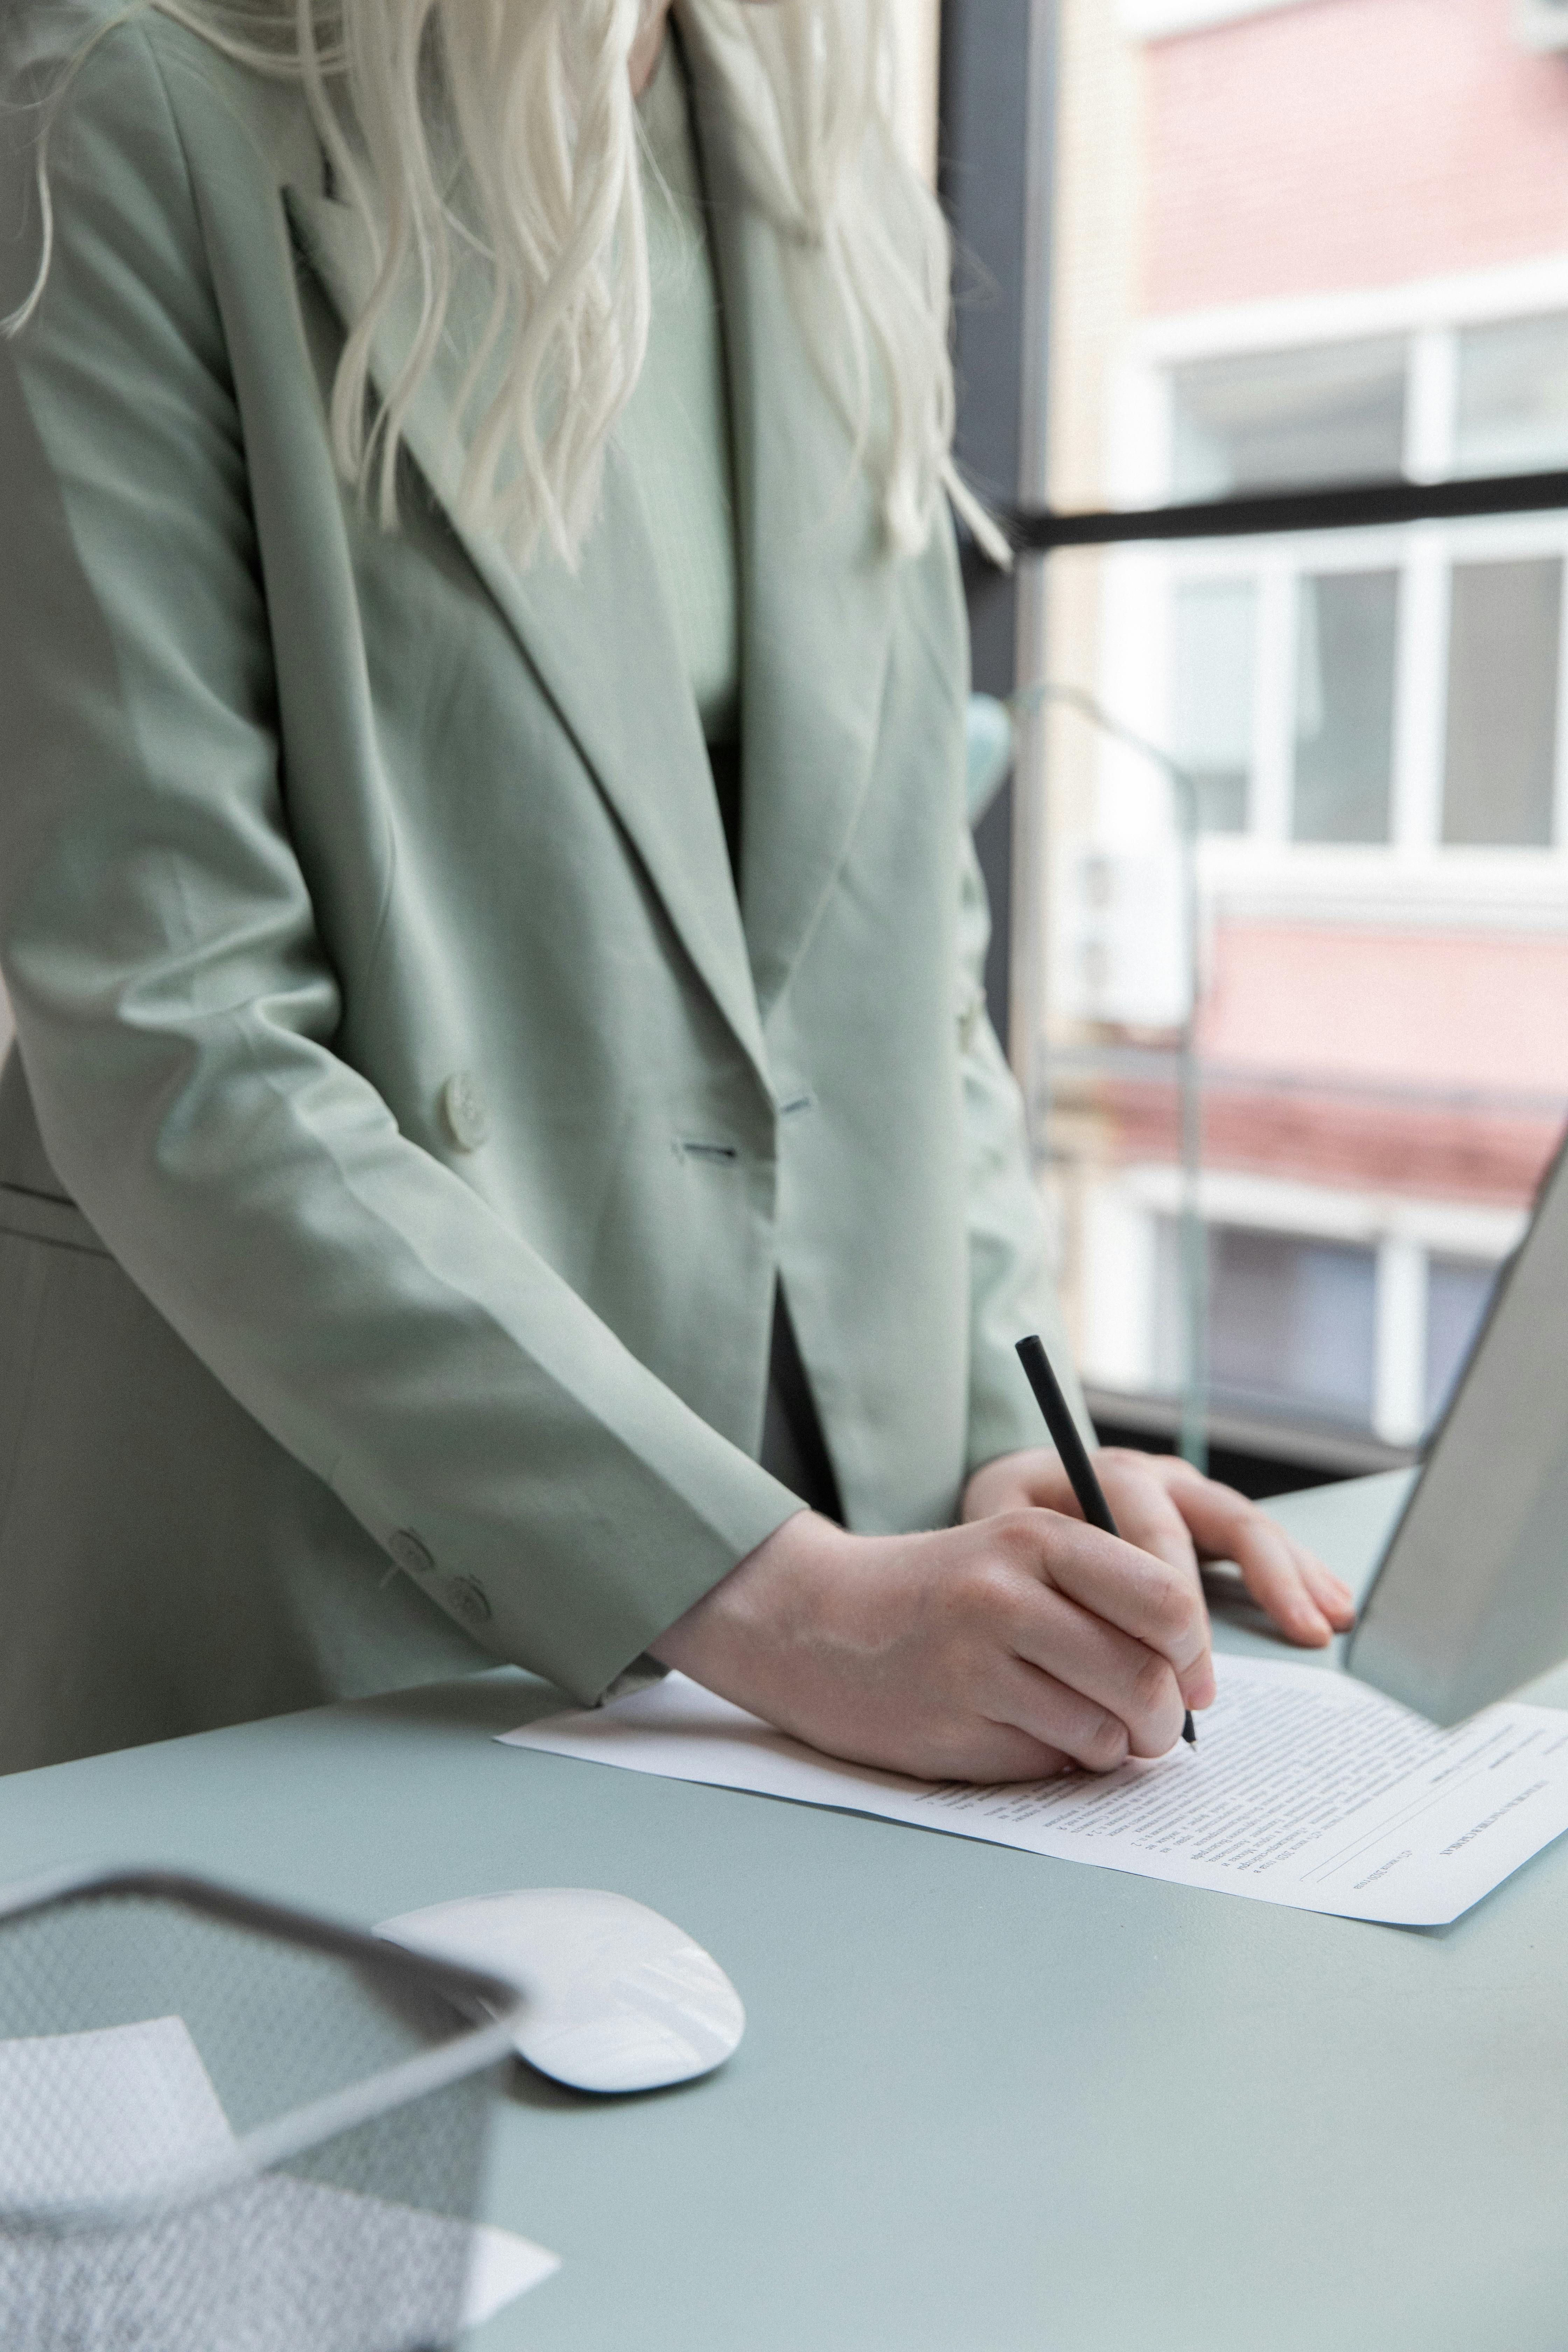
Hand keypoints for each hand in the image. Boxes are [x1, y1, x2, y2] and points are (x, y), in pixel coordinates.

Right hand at [649, 1506, 1214, 1783]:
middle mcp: (1005, 1596)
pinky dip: (1056, 1760)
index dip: (1195, 1653)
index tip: (1189, 1675)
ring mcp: (975, 1668)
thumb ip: (1105, 1597)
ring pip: (1105, 1733)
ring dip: (1113, 1747)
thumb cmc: (941, 1593)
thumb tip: (1195, 1680)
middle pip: (1146, 1680)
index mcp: (1035, 1538)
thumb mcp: (1019, 1556)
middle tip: (1152, 1724)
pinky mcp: (953, 1730)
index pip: (1168, 1601)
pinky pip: (1049, 1763)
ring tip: (1084, 1726)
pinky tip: (1020, 1730)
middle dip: (1166, 1720)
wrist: (816, 1621)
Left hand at [961, 1447, 1354, 1647]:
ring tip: (1328, 1620)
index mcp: (1112, 1476)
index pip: (1160, 1534)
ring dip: (1297, 1574)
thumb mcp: (1002, 1532)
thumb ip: (1038, 1568)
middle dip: (1266, 1580)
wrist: (1011, 1498)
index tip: (1194, 1664)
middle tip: (1298, 1635)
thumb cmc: (1004, 1530)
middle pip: (1225, 1518)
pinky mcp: (1207, 1521)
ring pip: (1253, 1527)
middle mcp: (1159, 1480)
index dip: (1181, 1602)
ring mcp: (1189, 1496)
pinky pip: (1260, 1543)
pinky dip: (1300, 1573)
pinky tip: (1330, 1606)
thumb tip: (1079, 1631)